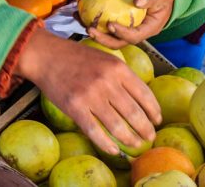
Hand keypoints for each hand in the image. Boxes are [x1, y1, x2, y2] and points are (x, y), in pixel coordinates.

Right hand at [14, 29, 160, 154]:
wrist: (47, 56)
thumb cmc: (77, 57)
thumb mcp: (105, 58)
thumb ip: (122, 75)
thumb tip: (141, 98)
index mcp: (117, 68)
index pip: (145, 94)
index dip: (154, 111)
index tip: (157, 120)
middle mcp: (107, 82)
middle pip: (134, 113)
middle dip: (146, 129)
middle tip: (149, 137)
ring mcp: (90, 95)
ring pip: (117, 126)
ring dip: (130, 139)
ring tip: (135, 144)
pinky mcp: (75, 107)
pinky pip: (95, 132)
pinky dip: (106, 144)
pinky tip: (114, 150)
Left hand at [86, 0, 173, 49]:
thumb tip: (136, 1)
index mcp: (148, 30)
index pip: (134, 37)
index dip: (121, 33)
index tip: (110, 24)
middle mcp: (136, 33)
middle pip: (118, 42)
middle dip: (103, 39)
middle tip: (90, 29)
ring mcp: (127, 30)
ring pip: (109, 36)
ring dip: (94, 31)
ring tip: (80, 20)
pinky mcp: (119, 24)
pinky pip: (105, 25)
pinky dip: (92, 20)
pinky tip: (79, 12)